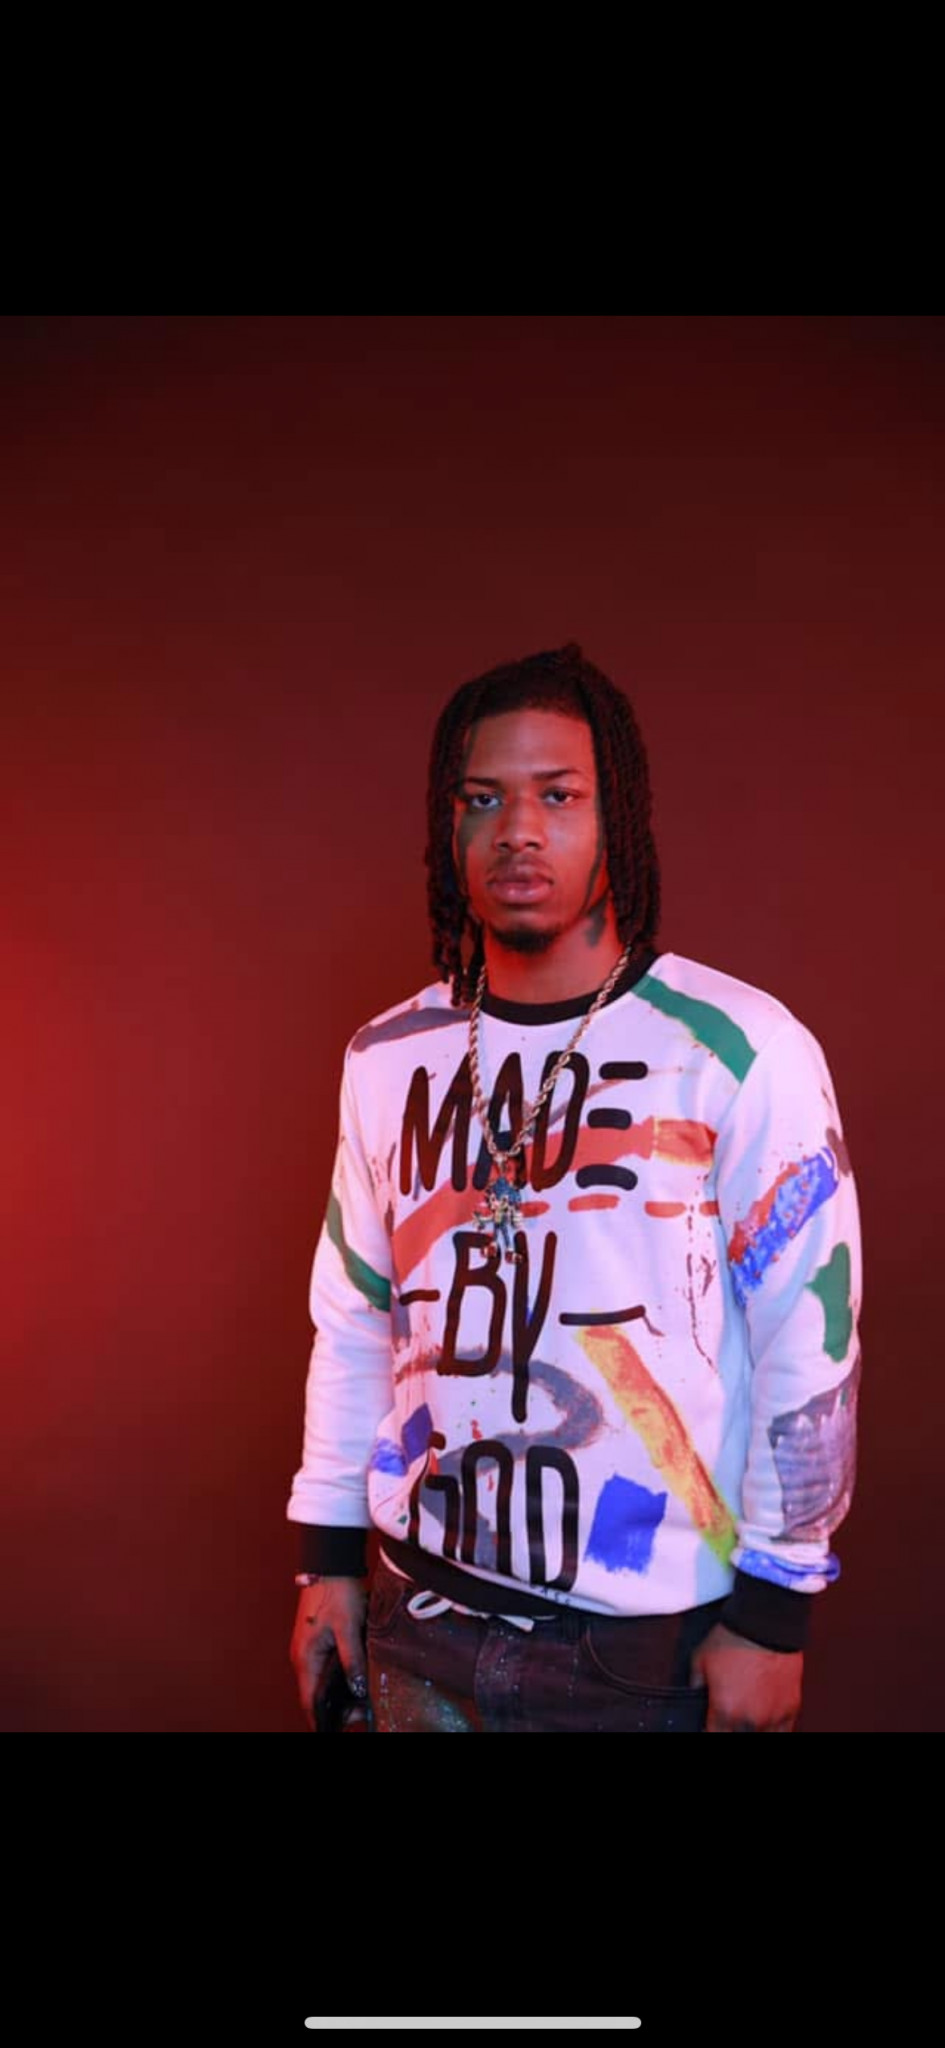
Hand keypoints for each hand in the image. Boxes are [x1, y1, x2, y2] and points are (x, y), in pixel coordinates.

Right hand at [289, 1578, 368, 1731]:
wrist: (329, 1563)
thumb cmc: (336, 1593)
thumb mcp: (349, 1627)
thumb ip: (353, 1659)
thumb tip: (357, 1689)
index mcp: (305, 1658)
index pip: (309, 1701)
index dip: (321, 1720)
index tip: (335, 1731)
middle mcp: (302, 1657)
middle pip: (314, 1694)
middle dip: (332, 1710)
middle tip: (357, 1717)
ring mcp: (307, 1649)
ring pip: (319, 1681)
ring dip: (334, 1695)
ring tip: (357, 1705)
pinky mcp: (315, 1641)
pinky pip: (323, 1668)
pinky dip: (335, 1679)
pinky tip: (352, 1681)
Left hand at [689, 1622, 802, 1731]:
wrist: (765, 1623)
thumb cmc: (734, 1638)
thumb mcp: (700, 1659)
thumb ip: (695, 1683)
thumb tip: (695, 1693)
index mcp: (725, 1711)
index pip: (714, 1735)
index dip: (711, 1730)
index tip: (711, 1724)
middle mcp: (749, 1719)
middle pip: (738, 1737)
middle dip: (730, 1729)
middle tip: (728, 1720)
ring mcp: (772, 1716)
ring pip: (761, 1738)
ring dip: (752, 1731)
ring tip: (746, 1722)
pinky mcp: (790, 1707)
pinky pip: (784, 1732)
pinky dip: (774, 1730)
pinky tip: (767, 1725)